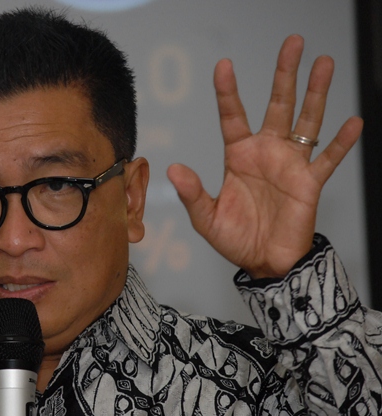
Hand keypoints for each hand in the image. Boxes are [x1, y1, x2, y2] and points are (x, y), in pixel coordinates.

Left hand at [167, 35, 362, 277]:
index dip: (228, 91)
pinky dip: (340, 143)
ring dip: (316, 93)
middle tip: (293, 43)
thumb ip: (192, 193)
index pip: (233, 116)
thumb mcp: (206, 217)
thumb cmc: (235, 238)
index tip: (224, 65)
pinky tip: (353, 122)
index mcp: (238, 156)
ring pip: (306, 121)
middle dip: (285, 74)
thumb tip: (174, 169)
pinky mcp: (310, 182)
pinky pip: (328, 159)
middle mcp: (266, 153)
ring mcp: (290, 164)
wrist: (264, 262)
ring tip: (324, 63)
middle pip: (277, 105)